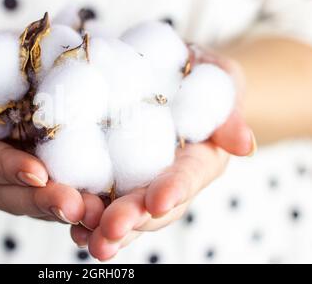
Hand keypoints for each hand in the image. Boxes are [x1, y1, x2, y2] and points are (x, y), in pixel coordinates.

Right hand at [0, 46, 85, 223]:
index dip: (9, 169)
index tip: (37, 174)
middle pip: (13, 195)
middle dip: (44, 201)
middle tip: (76, 205)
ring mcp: (15, 182)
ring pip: (38, 203)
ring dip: (67, 208)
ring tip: (96, 211)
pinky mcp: (43, 180)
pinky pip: (59, 196)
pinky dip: (81, 201)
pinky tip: (103, 204)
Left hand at [70, 51, 255, 260]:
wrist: (167, 76)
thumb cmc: (198, 75)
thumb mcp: (218, 80)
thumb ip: (228, 110)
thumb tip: (245, 145)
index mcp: (196, 161)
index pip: (186, 179)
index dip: (174, 191)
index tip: (158, 202)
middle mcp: (165, 180)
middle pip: (150, 208)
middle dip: (131, 221)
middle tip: (109, 232)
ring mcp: (135, 182)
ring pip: (122, 212)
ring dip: (101, 227)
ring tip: (82, 237)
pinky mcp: (108, 176)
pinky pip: (95, 197)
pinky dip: (82, 212)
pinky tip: (67, 219)